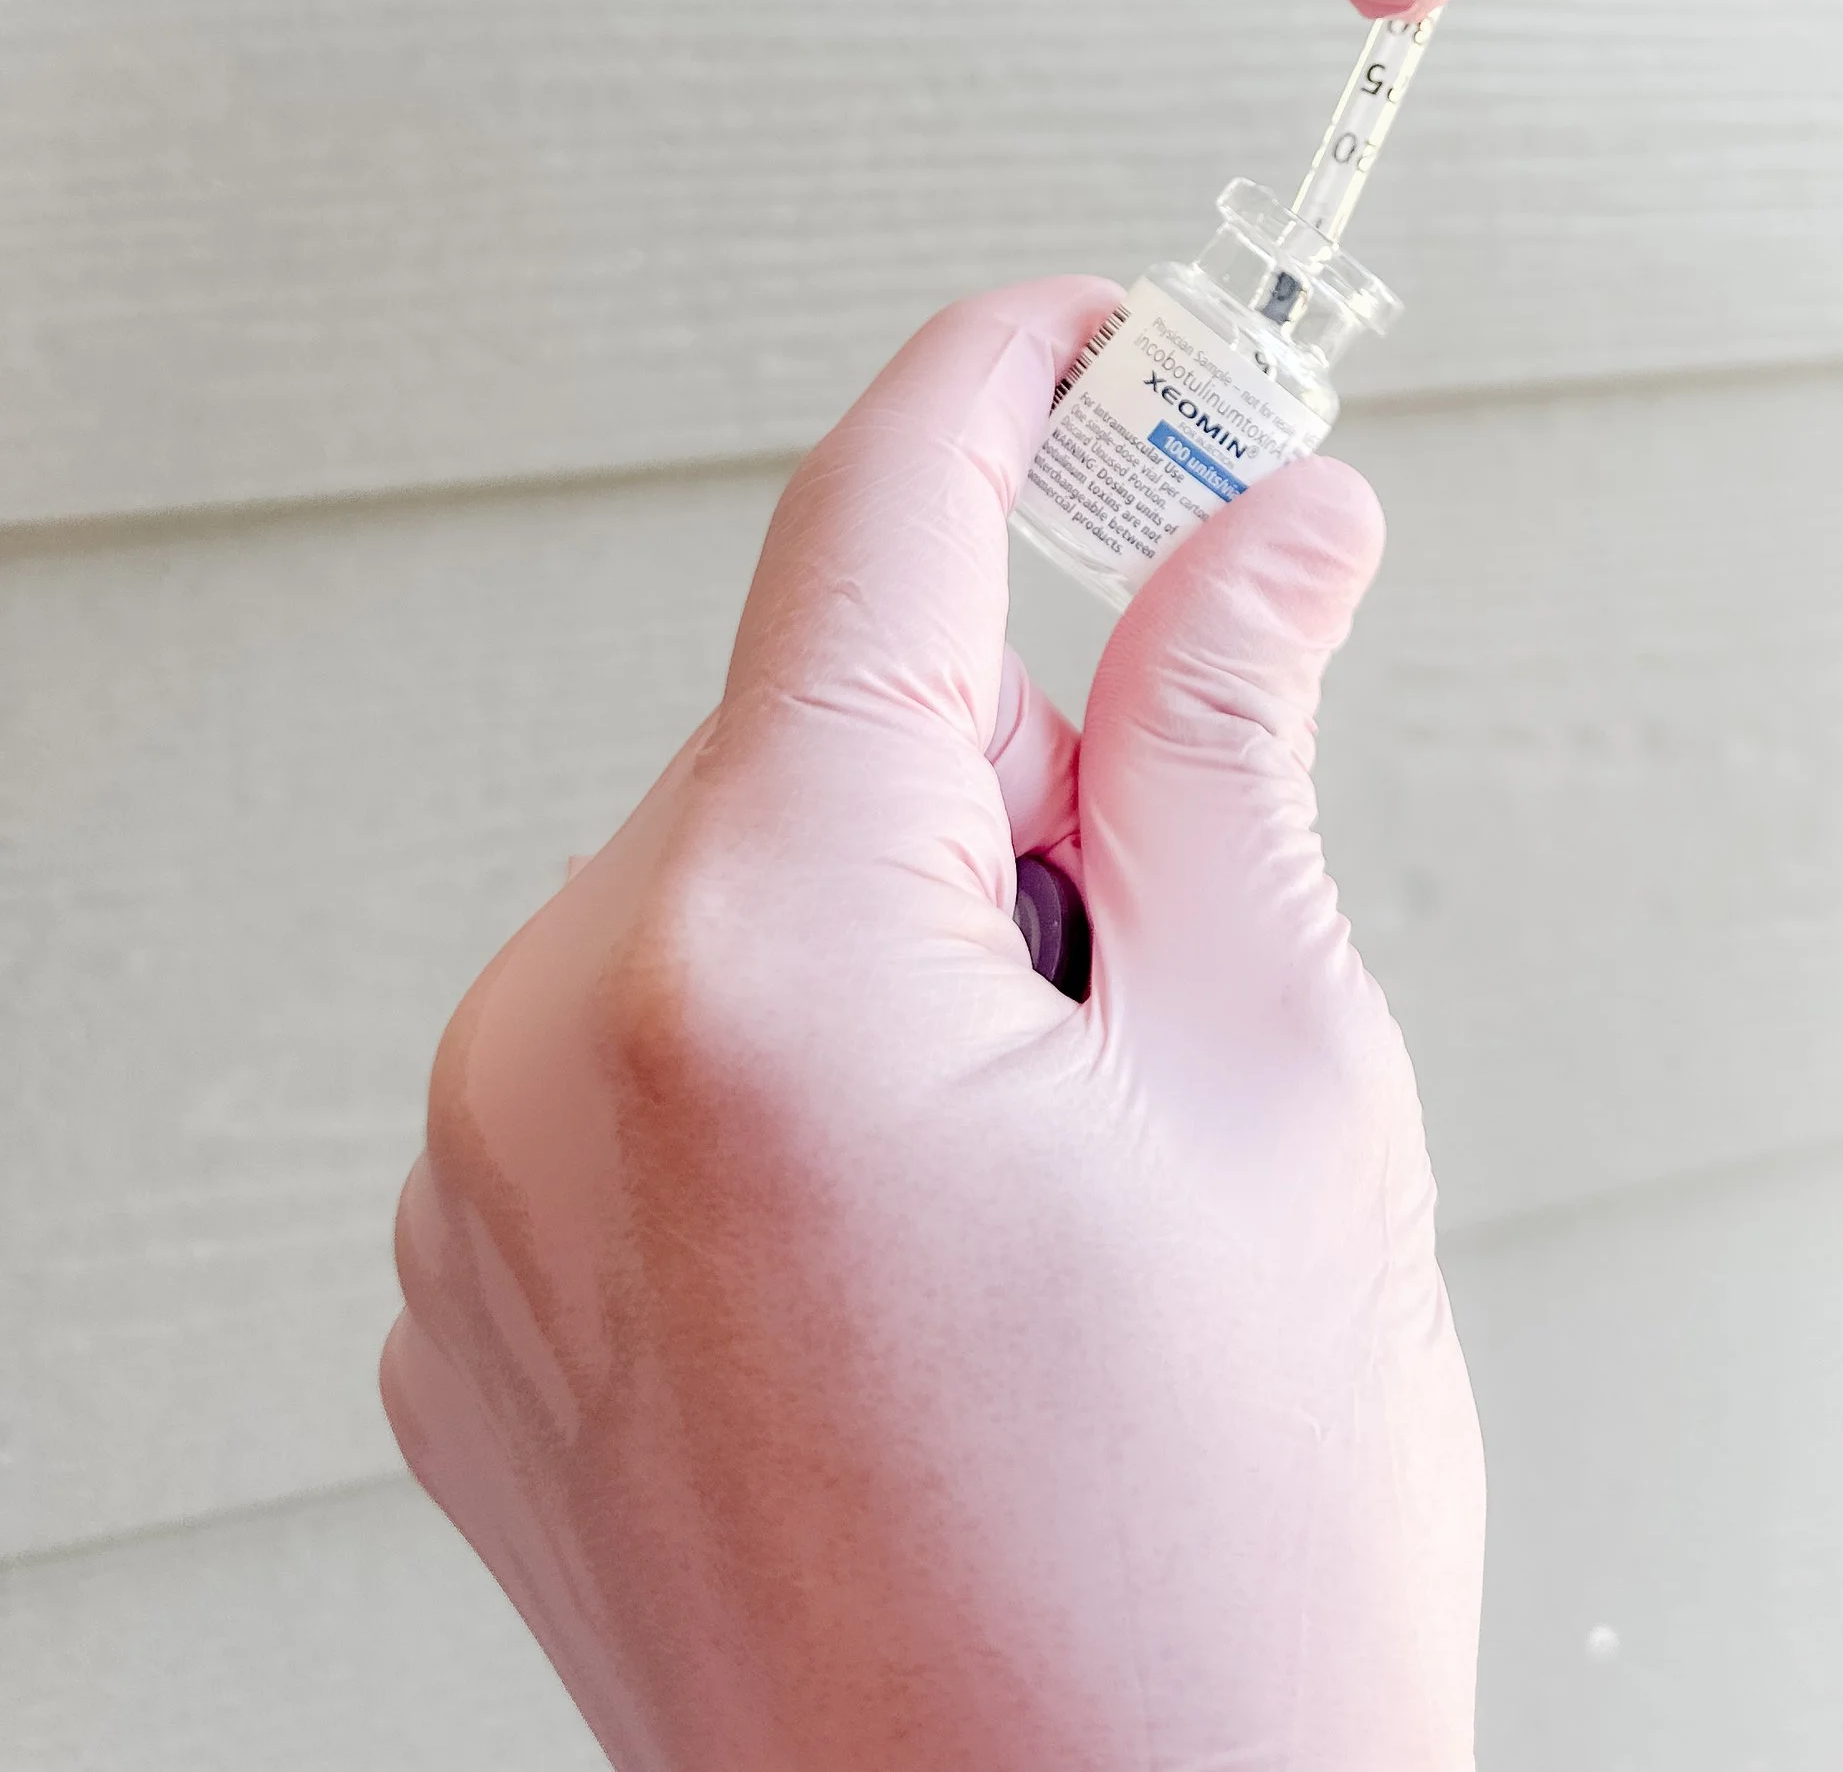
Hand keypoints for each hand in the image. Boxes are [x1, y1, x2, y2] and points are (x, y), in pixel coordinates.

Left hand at [381, 279, 1481, 1771]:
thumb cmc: (1202, 1584)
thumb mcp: (1289, 1085)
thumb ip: (1233, 740)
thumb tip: (1270, 522)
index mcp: (759, 970)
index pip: (875, 530)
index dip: (1014, 387)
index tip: (1101, 334)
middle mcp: (552, 1055)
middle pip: (818, 726)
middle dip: (1009, 785)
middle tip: (1158, 997)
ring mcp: (485, 1192)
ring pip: (740, 881)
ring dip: (909, 934)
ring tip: (1046, 1184)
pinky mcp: (478, 1298)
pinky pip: (650, 1041)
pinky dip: (798, 1064)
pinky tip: (921, 1255)